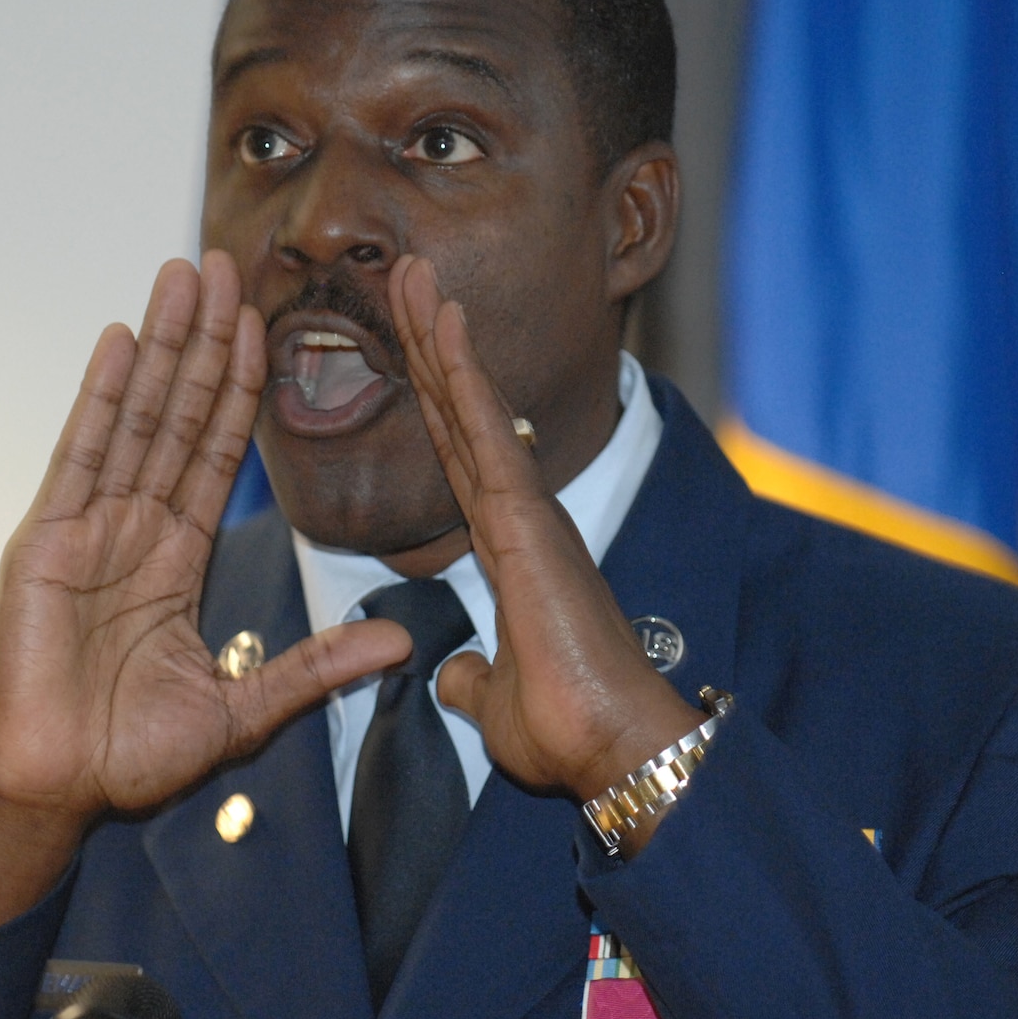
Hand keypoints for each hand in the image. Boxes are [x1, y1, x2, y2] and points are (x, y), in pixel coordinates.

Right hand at [0, 253, 411, 929]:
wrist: (50, 793)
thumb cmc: (125, 758)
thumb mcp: (242, 711)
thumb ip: (313, 669)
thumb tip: (398, 648)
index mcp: (172, 562)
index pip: (218, 455)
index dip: (242, 390)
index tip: (266, 326)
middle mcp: (131, 531)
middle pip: (179, 416)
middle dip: (205, 341)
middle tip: (226, 265)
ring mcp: (86, 529)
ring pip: (136, 418)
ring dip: (164, 345)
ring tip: (184, 275)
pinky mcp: (45, 540)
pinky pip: (82, 456)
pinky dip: (103, 397)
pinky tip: (124, 340)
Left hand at [386, 257, 703, 832]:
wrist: (610, 748)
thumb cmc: (566, 729)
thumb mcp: (492, 701)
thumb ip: (470, 677)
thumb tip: (450, 677)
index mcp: (509, 548)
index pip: (457, 454)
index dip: (432, 396)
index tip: (412, 341)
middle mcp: (520, 515)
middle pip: (462, 412)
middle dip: (430, 344)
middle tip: (407, 274)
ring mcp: (525, 509)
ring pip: (471, 405)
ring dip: (438, 336)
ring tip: (412, 270)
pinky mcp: (529, 517)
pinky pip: (486, 429)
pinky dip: (460, 371)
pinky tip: (441, 320)